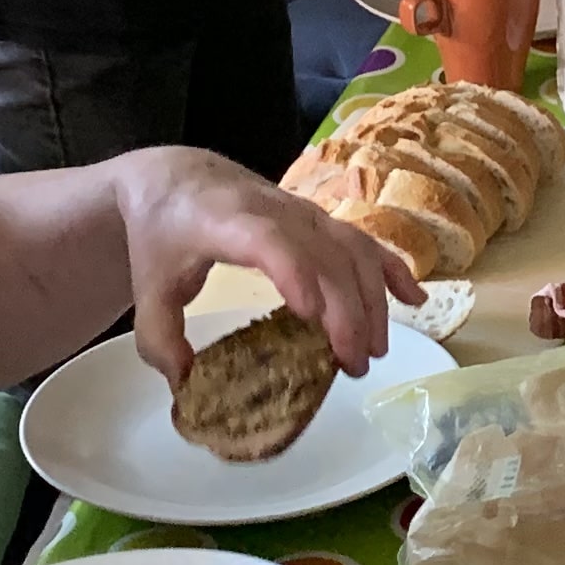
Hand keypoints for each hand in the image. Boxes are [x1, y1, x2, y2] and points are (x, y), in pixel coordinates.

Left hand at [101, 143, 419, 379]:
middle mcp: (275, 211)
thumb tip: (188, 385)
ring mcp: (304, 212)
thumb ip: (160, 339)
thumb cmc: (162, 234)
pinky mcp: (320, 219)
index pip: (270, 242)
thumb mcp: (149, 287)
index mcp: (228, 221)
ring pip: (353, 248)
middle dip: (347, 310)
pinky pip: (364, 239)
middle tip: (351, 365)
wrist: (177, 179)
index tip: (310, 316)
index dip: (295, 274)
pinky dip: (392, 268)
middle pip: (326, 254)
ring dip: (373, 298)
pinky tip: (415, 300)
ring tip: (374, 350)